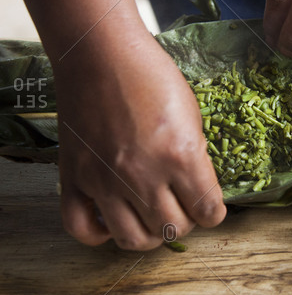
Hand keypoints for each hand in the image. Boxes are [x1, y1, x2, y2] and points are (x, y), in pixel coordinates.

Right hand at [55, 30, 225, 249]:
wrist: (100, 54)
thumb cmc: (151, 76)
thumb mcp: (192, 113)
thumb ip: (194, 156)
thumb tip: (194, 185)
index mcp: (181, 156)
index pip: (208, 212)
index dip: (214, 212)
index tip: (209, 205)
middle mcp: (144, 176)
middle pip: (175, 229)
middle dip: (186, 222)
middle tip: (182, 206)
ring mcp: (105, 182)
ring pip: (135, 240)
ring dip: (151, 234)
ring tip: (153, 217)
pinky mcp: (75, 179)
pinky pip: (83, 229)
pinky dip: (100, 235)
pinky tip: (113, 221)